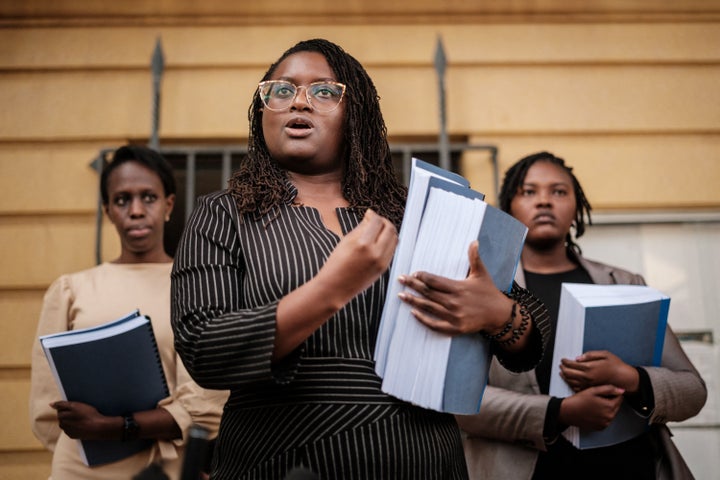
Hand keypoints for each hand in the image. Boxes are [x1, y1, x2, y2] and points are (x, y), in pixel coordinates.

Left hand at [51, 401, 119, 439]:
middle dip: (68, 414)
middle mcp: (63, 425)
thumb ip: (62, 404)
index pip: (60, 409)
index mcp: (62, 417)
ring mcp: (68, 432)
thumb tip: (50, 404)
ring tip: (81, 418)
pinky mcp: (74, 436)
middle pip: (62, 417)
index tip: (75, 406)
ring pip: (66, 424)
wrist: (98, 427)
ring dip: (71, 421)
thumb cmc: (87, 414)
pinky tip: (82, 424)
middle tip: (79, 411)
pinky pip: (71, 430)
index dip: (67, 407)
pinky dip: (74, 427)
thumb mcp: (75, 405)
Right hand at [320, 209, 396, 300]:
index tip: (369, 215)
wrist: (335, 288)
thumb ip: (361, 227)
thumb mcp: (345, 241)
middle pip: (390, 229)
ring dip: (388, 232)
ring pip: (394, 239)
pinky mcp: (384, 268)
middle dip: (384, 222)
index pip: (377, 222)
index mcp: (363, 244)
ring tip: (377, 232)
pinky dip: (388, 243)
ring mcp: (382, 262)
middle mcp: (375, 253)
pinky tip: (378, 243)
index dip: (374, 215)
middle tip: (375, 222)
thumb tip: (371, 215)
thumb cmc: (336, 264)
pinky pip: (392, 250)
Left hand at [397, 240, 512, 335]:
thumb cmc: (489, 292)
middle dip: (412, 286)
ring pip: (428, 307)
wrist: (499, 315)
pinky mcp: (455, 328)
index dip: (422, 277)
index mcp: (459, 288)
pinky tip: (413, 313)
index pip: (435, 281)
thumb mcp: (481, 274)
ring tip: (401, 295)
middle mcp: (454, 302)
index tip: (413, 273)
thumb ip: (475, 258)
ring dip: (413, 301)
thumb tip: (474, 241)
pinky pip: (435, 325)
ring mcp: (454, 316)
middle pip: (428, 293)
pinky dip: (423, 319)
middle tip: (400, 280)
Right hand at [558, 384, 624, 430]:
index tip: (603, 392)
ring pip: (611, 413)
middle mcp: (609, 417)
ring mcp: (605, 423)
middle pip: (616, 406)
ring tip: (594, 404)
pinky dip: (602, 415)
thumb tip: (621, 390)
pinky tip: (593, 411)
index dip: (612, 393)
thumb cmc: (578, 401)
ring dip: (606, 408)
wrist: (567, 412)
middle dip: (609, 401)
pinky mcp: (600, 427)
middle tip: (597, 398)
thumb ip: (608, 389)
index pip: (619, 398)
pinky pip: (606, 419)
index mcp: (609, 406)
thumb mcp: (593, 390)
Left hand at [560, 350, 639, 392]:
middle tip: (561, 364)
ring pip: (571, 381)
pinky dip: (571, 384)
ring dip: (565, 376)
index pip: (572, 364)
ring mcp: (588, 385)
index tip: (563, 359)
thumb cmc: (616, 365)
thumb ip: (590, 355)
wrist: (624, 378)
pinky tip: (570, 381)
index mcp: (590, 367)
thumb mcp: (605, 354)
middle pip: (569, 373)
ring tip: (562, 372)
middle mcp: (588, 377)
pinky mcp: (591, 390)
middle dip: (563, 368)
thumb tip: (578, 358)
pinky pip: (577, 388)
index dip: (565, 361)